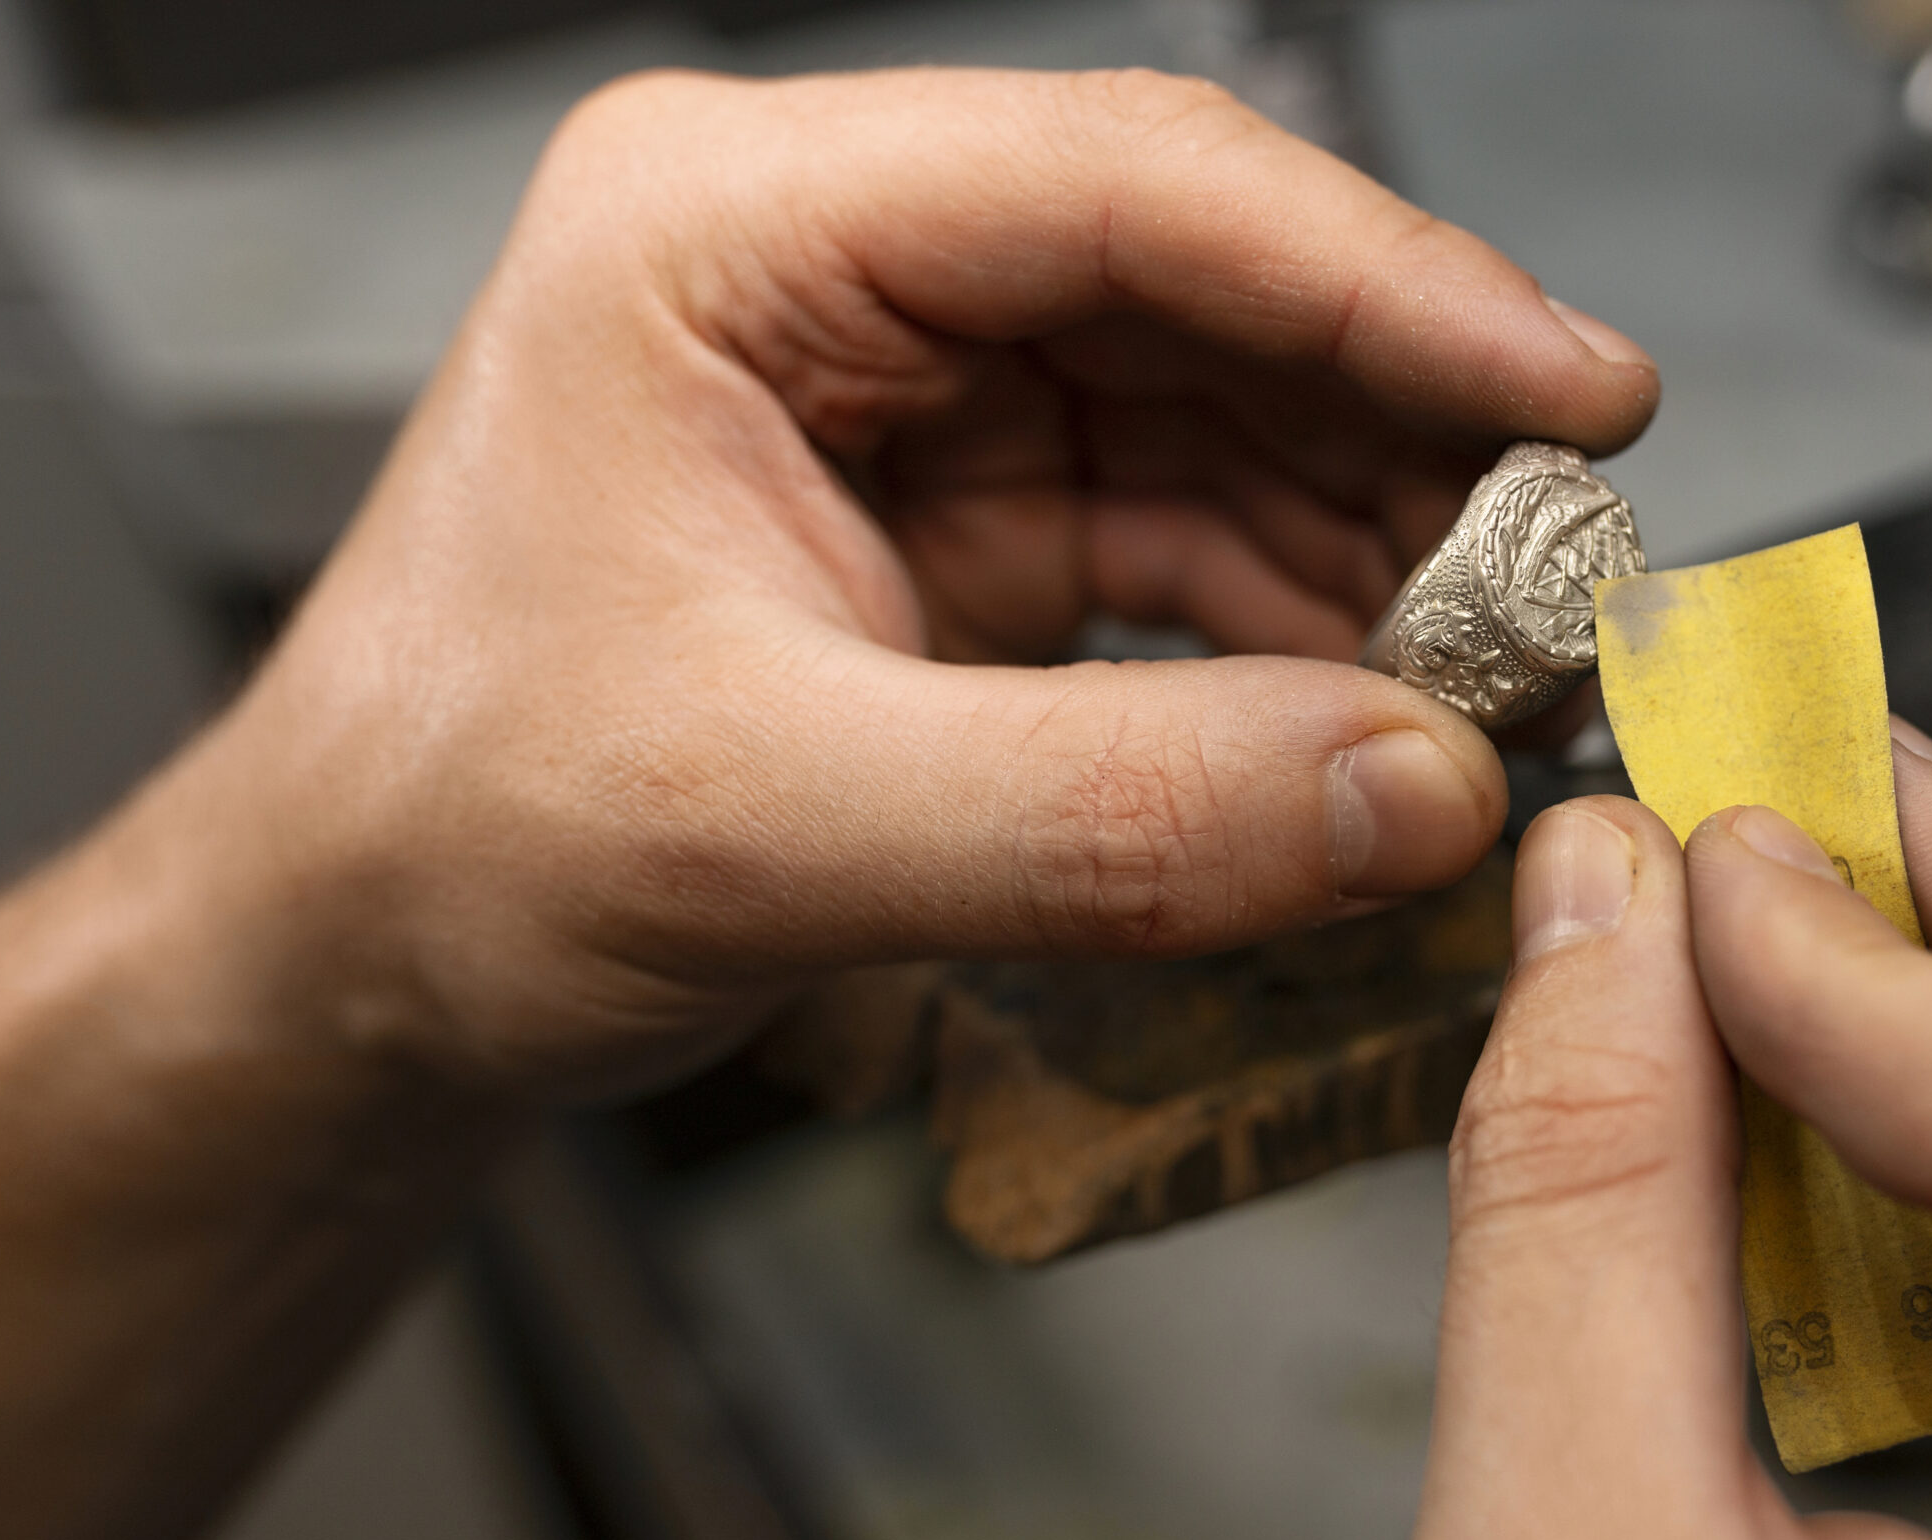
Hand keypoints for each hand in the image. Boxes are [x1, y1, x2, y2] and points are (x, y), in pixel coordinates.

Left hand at [0, 68, 1656, 1539]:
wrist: (360, 962)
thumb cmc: (450, 839)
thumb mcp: (770, 828)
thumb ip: (1111, 817)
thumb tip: (1418, 791)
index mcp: (729, 232)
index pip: (1121, 185)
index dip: (1378, 284)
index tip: (1571, 389)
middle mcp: (836, 275)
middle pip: (1204, 285)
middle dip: (1403, 428)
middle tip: (1571, 566)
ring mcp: (910, 397)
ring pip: (1220, 409)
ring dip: (1375, 536)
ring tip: (1501, 666)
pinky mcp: (960, 520)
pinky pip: (1185, 533)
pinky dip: (1300, 622)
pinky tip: (1383, 709)